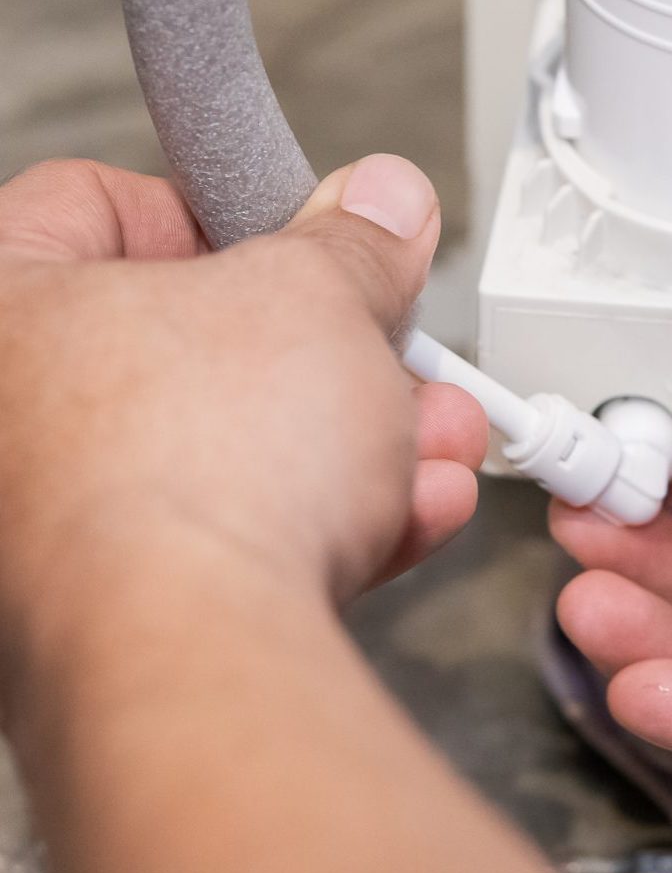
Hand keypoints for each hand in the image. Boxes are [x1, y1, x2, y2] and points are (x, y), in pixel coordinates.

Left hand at [0, 157, 486, 680]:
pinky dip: (316, 526)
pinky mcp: (105, 628)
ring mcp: (40, 538)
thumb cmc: (191, 473)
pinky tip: (403, 512)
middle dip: (324, 352)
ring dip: (349, 442)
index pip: (96, 204)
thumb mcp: (317, 297)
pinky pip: (223, 547)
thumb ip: (351, 243)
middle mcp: (0, 425)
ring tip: (427, 436)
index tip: (297, 236)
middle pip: (183, 347)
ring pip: (221, 455)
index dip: (220, 208)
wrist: (194, 667)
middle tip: (384, 345)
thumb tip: (375, 209)